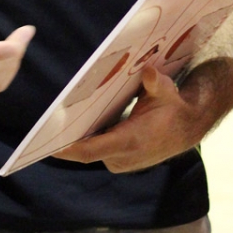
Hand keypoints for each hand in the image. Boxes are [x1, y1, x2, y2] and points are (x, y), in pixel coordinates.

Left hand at [54, 67, 202, 173]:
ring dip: (76, 140)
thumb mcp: (168, 91)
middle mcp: (124, 156)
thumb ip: (157, 84)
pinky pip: (98, 151)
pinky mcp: (121, 160)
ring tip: (55, 124)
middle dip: (66, 140)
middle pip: (86, 151)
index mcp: (131, 141)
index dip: (70, 149)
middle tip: (44, 127)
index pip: (92, 150)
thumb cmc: (174, 107)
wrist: (187, 128)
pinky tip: (76, 124)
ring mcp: (122, 161)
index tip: (49, 145)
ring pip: (91, 151)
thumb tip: (149, 71)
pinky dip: (88, 139)